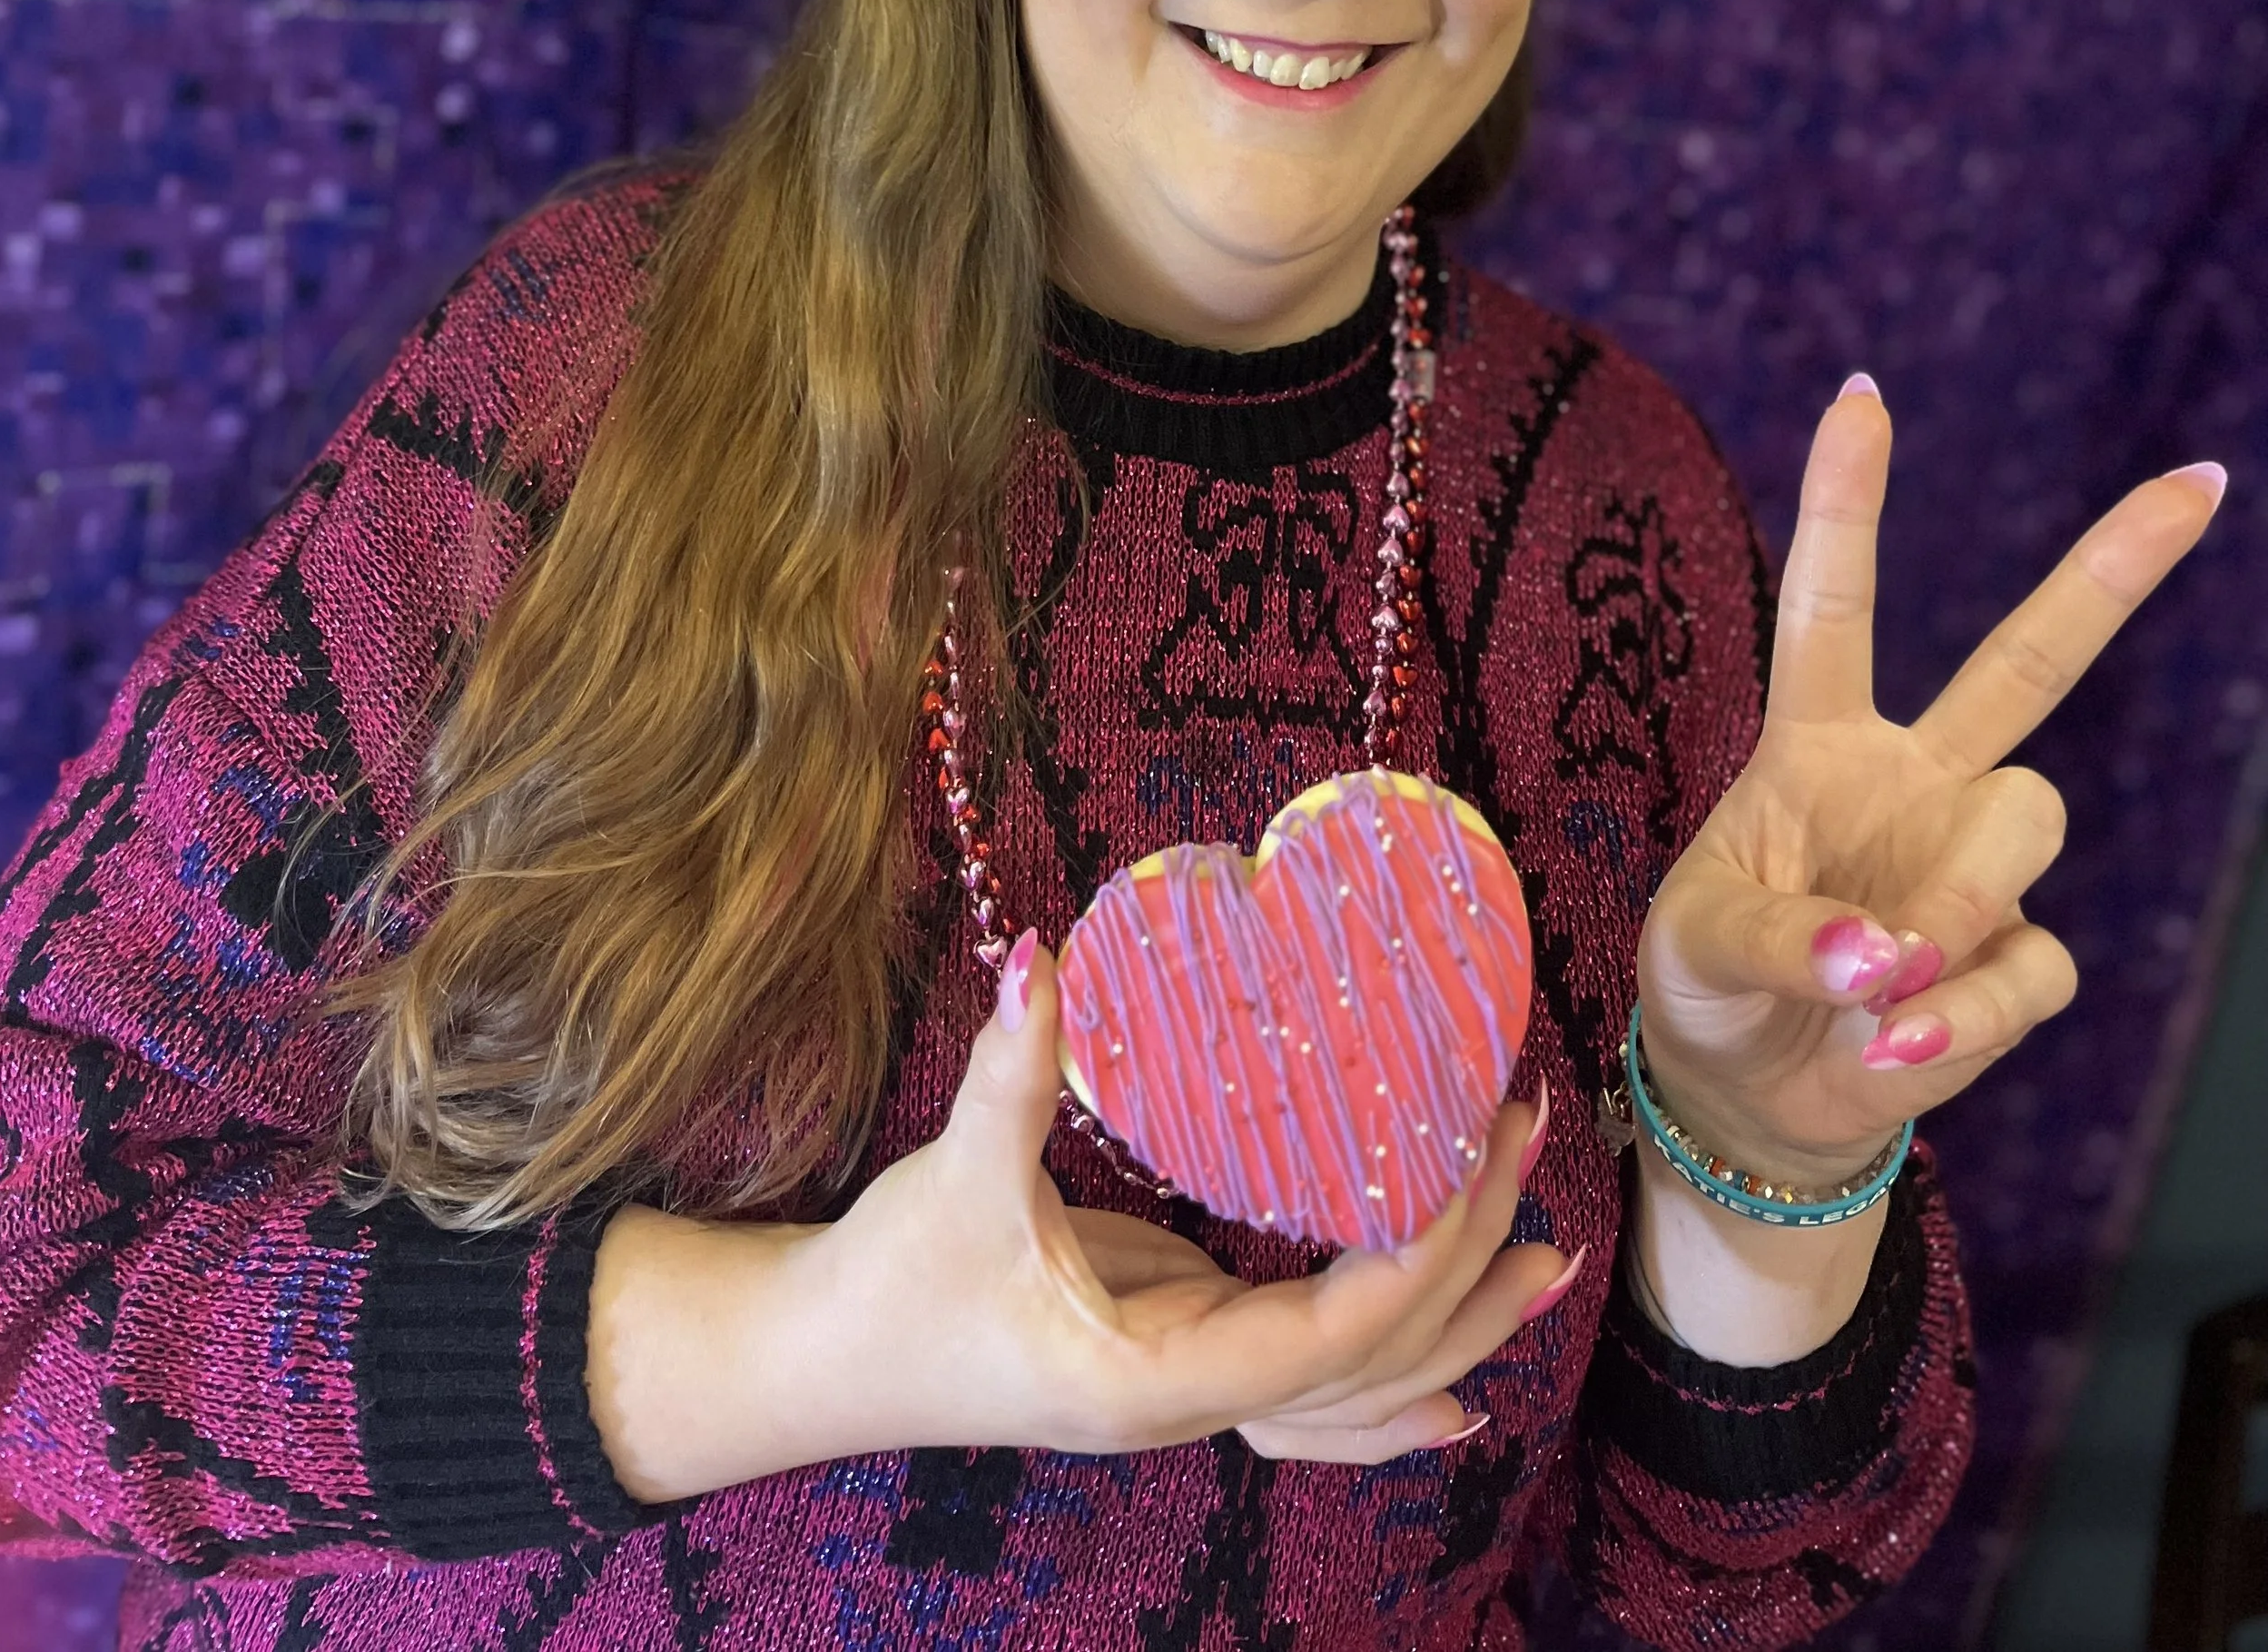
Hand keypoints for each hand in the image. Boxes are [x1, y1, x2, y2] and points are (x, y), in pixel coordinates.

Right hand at [591, 935, 1573, 1498]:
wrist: (811, 1365)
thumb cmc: (885, 1289)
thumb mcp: (949, 1178)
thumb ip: (1008, 1071)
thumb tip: (1040, 955)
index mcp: (1150, 1380)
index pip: (1320, 1337)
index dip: (1408, 1261)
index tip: (1471, 1167)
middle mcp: (1188, 1404)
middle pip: (1366, 1363)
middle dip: (1463, 1269)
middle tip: (1535, 1156)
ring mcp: (1187, 1391)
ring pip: (1353, 1391)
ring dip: (1455, 1329)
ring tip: (1548, 1265)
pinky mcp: (1175, 1354)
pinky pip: (1308, 1389)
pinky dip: (1386, 1390)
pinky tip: (1449, 1396)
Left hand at [1633, 379, 2223, 1187]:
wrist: (1751, 1101)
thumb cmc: (1708, 989)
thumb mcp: (1694, 947)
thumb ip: (1780, 937)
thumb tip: (1886, 954)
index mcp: (1816, 741)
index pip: (1835, 604)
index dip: (1847, 500)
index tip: (1864, 390)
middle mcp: (1913, 780)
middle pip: (2032, 662)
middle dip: (2114, 570)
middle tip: (2199, 483)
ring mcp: (1970, 865)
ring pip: (2028, 825)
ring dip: (1953, 906)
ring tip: (1875, 985)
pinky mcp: (2011, 958)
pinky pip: (2024, 967)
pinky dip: (1956, 1019)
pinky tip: (1887, 1045)